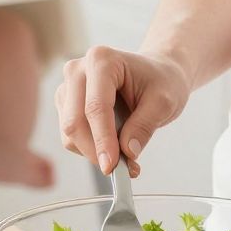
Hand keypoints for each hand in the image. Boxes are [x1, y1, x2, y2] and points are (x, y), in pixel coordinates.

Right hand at [56, 46, 190, 176]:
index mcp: (101, 60)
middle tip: (121, 170)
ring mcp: (68, 87)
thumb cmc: (162, 81)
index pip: (96, 107)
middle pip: (75, 121)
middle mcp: (77, 70)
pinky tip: (112, 146)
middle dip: (95, 151)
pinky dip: (90, 149)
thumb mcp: (164, 102)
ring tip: (125, 156)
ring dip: (93, 152)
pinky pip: (70, 136)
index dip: (102, 140)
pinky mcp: (65, 104)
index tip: (112, 166)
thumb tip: (127, 153)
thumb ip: (144, 126)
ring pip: (69, 132)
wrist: (157, 72)